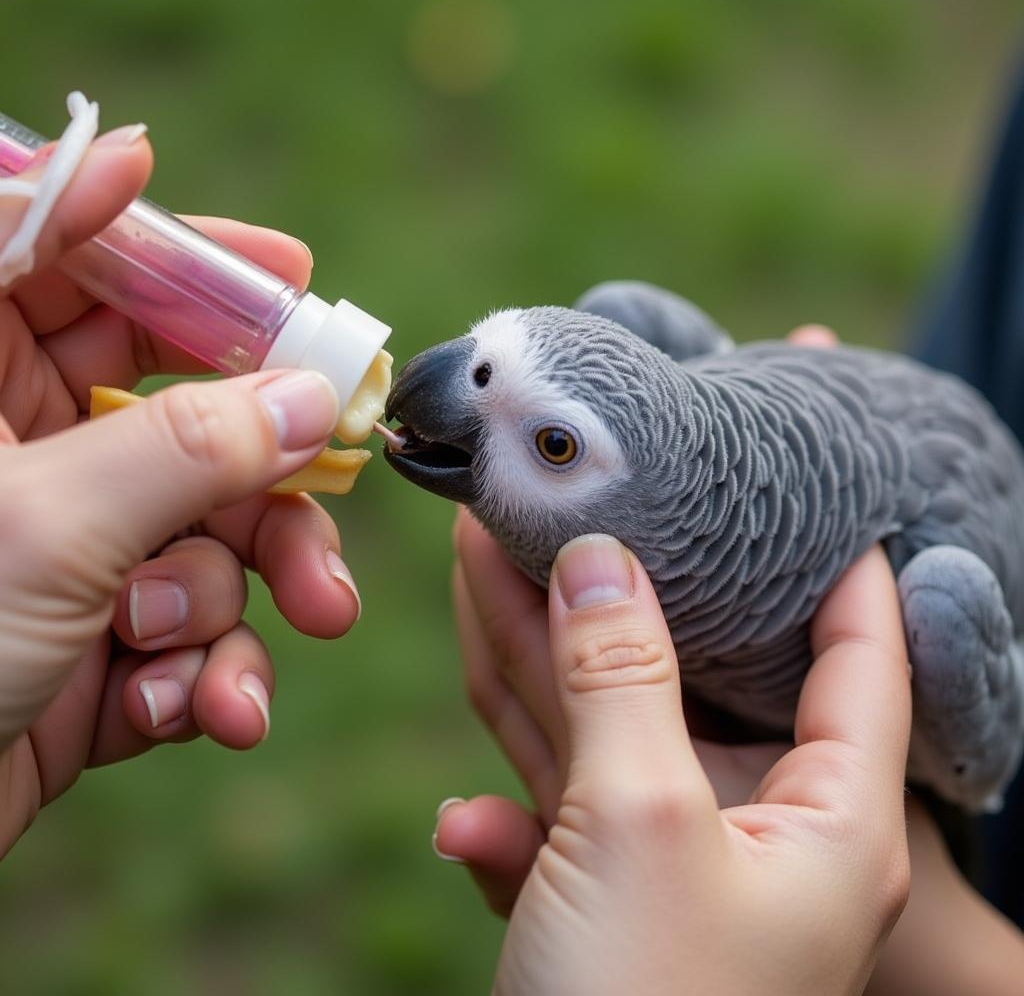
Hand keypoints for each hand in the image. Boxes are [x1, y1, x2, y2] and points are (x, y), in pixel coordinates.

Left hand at [0, 126, 360, 856]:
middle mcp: (24, 457)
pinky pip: (197, 629)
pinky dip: (204, 674)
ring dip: (238, 598)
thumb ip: (190, 449)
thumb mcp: (47, 528)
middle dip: (265, 466)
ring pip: (213, 533)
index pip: (73, 264)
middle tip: (336, 467)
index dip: (184, 252)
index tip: (291, 265)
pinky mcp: (103, 643)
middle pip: (184, 410)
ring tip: (230, 670)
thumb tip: (310, 396)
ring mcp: (72, 554)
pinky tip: (178, 712)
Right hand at [441, 514, 910, 994]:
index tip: (822, 501)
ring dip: (536, 659)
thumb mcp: (643, 825)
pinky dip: (506, 797)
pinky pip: (551, 818)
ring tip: (487, 564)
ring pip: (599, 736)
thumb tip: (597, 556)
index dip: (850, 580)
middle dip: (625, 593)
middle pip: (689, 682)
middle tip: (582, 505)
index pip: (862, 667)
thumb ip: (620, 680)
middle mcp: (751, 843)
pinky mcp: (594, 918)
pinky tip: (463, 814)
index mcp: (822, 824)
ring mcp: (664, 881)